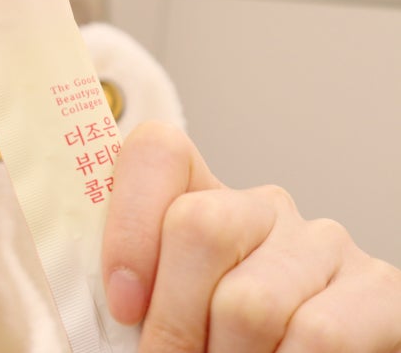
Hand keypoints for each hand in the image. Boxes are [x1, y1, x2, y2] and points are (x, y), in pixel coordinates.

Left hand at [103, 121, 400, 351]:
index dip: (128, 222)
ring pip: (248, 300)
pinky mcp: (376, 290)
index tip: (123, 305)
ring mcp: (322, 244)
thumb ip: (139, 294)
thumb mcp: (171, 306)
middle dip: (170, 319)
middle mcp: (263, 208)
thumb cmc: (220, 336)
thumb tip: (111, 312)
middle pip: (198, 226)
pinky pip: (317, 336)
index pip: (158, 151)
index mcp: (202, 198)